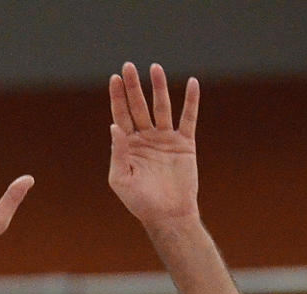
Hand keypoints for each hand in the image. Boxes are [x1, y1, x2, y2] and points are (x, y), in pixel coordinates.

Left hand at [107, 62, 200, 230]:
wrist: (168, 215)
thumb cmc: (140, 202)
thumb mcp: (121, 179)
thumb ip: (117, 152)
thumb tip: (114, 126)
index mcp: (128, 146)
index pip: (121, 115)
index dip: (117, 97)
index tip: (115, 78)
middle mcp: (146, 138)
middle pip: (138, 106)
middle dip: (133, 87)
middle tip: (129, 66)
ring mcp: (165, 139)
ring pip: (162, 107)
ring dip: (158, 87)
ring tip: (154, 68)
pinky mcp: (185, 143)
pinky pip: (189, 118)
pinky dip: (191, 101)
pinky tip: (192, 83)